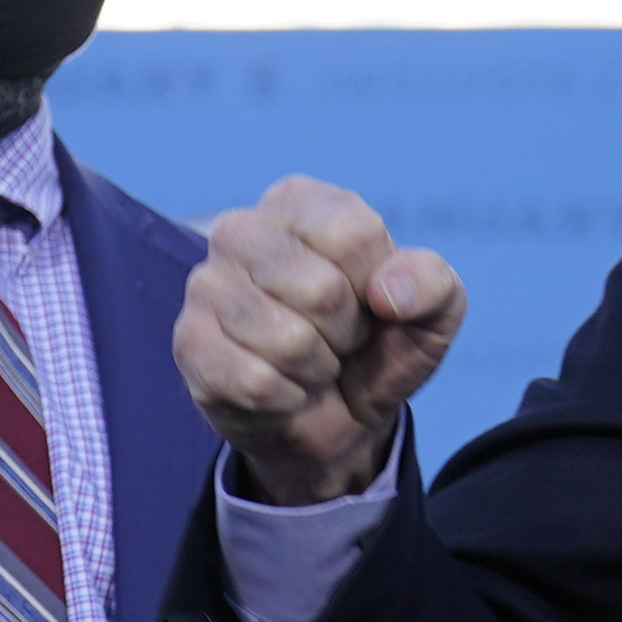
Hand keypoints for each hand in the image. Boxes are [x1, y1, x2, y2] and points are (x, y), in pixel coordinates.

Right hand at [175, 178, 462, 505]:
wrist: (336, 418)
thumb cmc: (379, 348)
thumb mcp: (431, 314)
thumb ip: (432, 285)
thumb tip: (390, 294)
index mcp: (302, 203)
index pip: (353, 234)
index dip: (376, 286)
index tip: (372, 302)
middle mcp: (243, 230)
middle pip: (320, 289)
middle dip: (346, 333)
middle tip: (337, 339)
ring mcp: (206, 285)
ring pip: (288, 341)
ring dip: (315, 370)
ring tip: (309, 362)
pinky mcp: (188, 343)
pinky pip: (254, 382)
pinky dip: (285, 399)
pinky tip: (280, 389)